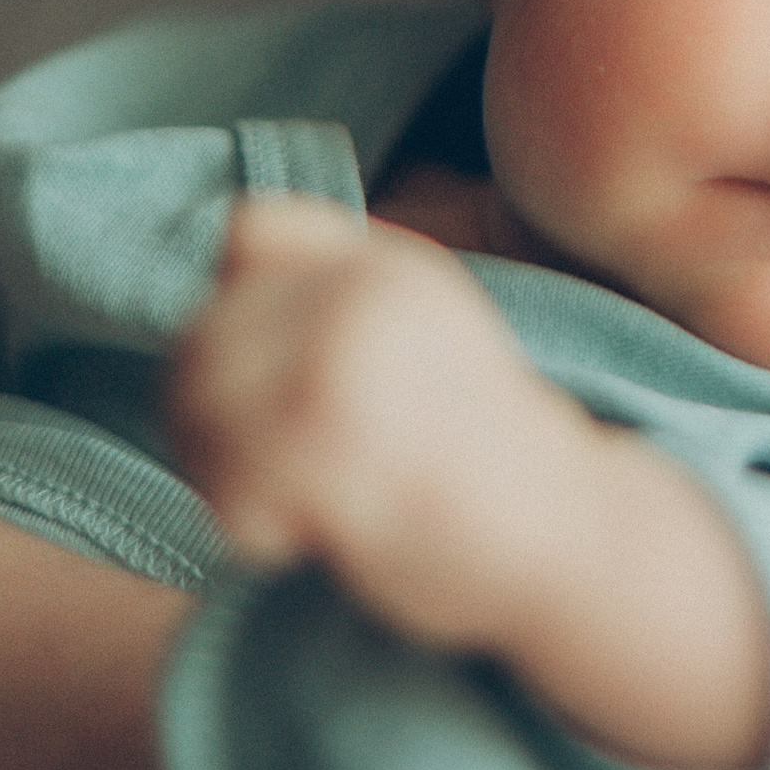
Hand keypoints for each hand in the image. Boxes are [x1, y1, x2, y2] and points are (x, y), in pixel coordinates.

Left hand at [169, 197, 587, 637]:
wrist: (572, 535)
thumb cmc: (485, 457)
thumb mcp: (425, 335)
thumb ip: (335, 293)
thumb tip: (225, 256)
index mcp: (386, 263)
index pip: (248, 231)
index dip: (233, 315)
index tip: (274, 384)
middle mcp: (359, 294)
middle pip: (201, 334)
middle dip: (206, 416)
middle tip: (266, 477)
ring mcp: (342, 361)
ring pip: (197, 405)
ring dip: (220, 476)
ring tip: (281, 508)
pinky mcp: (331, 444)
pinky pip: (226, 484)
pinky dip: (247, 527)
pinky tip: (303, 539)